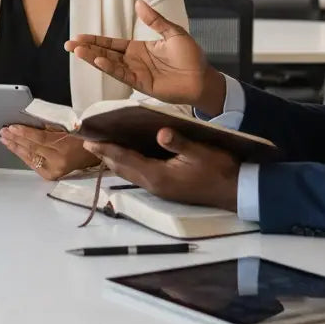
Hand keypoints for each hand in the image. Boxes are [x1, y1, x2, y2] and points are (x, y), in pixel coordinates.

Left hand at [0, 124, 96, 180]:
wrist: (92, 155)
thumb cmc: (81, 137)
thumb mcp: (67, 128)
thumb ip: (49, 127)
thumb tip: (29, 124)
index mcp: (65, 146)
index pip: (40, 138)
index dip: (24, 132)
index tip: (12, 127)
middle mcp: (59, 160)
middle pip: (32, 148)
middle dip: (16, 139)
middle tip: (3, 131)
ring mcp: (54, 170)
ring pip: (30, 157)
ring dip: (16, 147)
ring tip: (5, 139)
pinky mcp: (51, 175)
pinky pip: (33, 164)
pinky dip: (23, 155)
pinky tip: (15, 149)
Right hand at [66, 0, 216, 107]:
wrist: (202, 78)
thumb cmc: (191, 57)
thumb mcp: (173, 32)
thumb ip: (155, 20)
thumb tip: (139, 3)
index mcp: (139, 48)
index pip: (112, 43)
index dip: (95, 40)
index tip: (78, 37)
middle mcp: (134, 61)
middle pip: (105, 53)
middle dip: (87, 49)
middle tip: (68, 45)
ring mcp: (136, 73)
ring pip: (110, 64)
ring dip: (93, 58)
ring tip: (77, 51)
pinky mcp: (142, 84)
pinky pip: (123, 75)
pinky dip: (110, 68)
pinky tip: (99, 61)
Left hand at [83, 127, 240, 210]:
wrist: (236, 191)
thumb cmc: (219, 169)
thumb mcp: (200, 152)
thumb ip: (179, 142)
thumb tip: (161, 132)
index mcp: (158, 175)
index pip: (125, 159)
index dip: (106, 149)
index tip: (89, 141)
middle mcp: (155, 184)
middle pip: (122, 168)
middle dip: (105, 155)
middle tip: (88, 143)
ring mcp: (161, 188)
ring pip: (130, 172)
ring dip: (115, 160)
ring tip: (102, 148)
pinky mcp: (167, 187)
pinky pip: (140, 174)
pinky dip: (128, 163)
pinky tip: (128, 155)